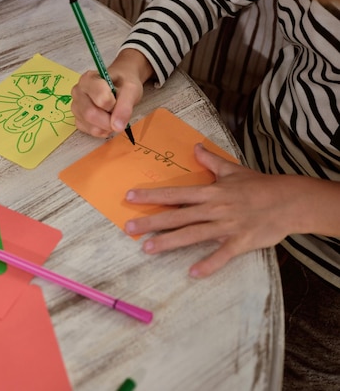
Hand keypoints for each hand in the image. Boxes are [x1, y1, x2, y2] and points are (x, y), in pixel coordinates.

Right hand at [71, 48, 152, 136]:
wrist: (120, 85)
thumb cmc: (123, 84)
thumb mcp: (131, 89)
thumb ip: (125, 106)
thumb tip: (117, 126)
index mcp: (88, 79)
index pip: (100, 99)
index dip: (114, 105)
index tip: (120, 101)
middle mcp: (78, 92)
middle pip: (90, 114)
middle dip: (109, 120)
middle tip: (119, 115)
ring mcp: (76, 107)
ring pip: (90, 125)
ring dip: (107, 126)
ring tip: (113, 116)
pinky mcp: (78, 120)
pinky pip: (90, 131)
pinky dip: (103, 130)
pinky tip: (107, 121)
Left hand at [124, 143, 312, 277]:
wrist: (290, 201)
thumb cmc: (259, 185)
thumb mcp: (232, 169)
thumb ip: (210, 161)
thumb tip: (195, 146)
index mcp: (210, 191)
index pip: (175, 193)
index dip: (152, 195)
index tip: (130, 197)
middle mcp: (214, 208)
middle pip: (177, 215)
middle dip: (152, 221)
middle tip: (129, 229)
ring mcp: (226, 226)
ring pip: (193, 235)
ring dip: (170, 242)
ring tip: (148, 249)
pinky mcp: (240, 241)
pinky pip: (222, 255)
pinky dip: (209, 264)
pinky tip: (192, 273)